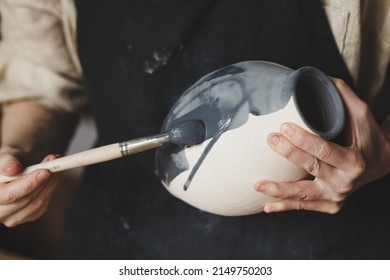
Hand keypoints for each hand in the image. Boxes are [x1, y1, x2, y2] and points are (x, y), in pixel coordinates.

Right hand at [0, 150, 60, 226]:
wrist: (12, 171)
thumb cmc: (8, 164)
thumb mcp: (6, 158)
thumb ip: (8, 162)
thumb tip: (13, 169)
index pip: (10, 195)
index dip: (30, 184)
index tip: (45, 171)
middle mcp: (0, 212)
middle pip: (26, 201)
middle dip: (44, 182)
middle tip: (55, 166)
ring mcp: (13, 218)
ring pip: (37, 204)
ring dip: (51, 184)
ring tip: (55, 167)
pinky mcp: (27, 217)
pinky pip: (43, 206)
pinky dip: (50, 190)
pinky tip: (53, 177)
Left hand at [254, 78, 389, 213]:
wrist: (383, 163)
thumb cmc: (368, 136)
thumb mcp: (362, 113)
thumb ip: (342, 95)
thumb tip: (318, 77)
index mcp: (354, 160)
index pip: (323, 150)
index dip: (302, 140)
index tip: (283, 127)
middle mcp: (345, 182)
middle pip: (311, 168)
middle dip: (288, 154)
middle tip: (270, 140)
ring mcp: (336, 196)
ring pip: (304, 195)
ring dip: (279, 190)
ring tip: (257, 185)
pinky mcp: (329, 205)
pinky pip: (305, 207)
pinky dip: (285, 207)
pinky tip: (267, 207)